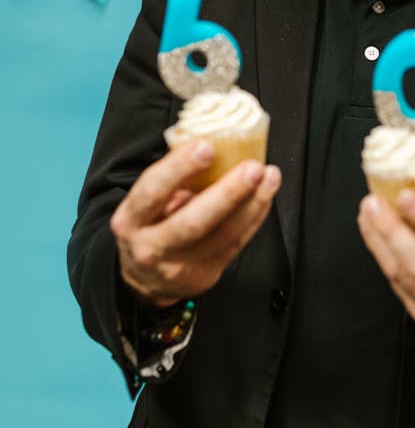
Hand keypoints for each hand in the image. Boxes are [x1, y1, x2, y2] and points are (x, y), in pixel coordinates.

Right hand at [111, 141, 280, 306]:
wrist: (144, 281)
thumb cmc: (148, 228)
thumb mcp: (145, 204)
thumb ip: (171, 181)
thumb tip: (211, 146)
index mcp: (131, 220)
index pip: (152, 191)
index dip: (179, 167)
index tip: (207, 147)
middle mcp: (151, 247)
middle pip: (193, 222)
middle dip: (228, 193)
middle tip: (252, 168)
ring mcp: (179, 267)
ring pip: (223, 235)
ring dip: (252, 203)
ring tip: (269, 177)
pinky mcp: (205, 275)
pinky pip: (236, 243)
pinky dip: (254, 216)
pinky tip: (264, 196)